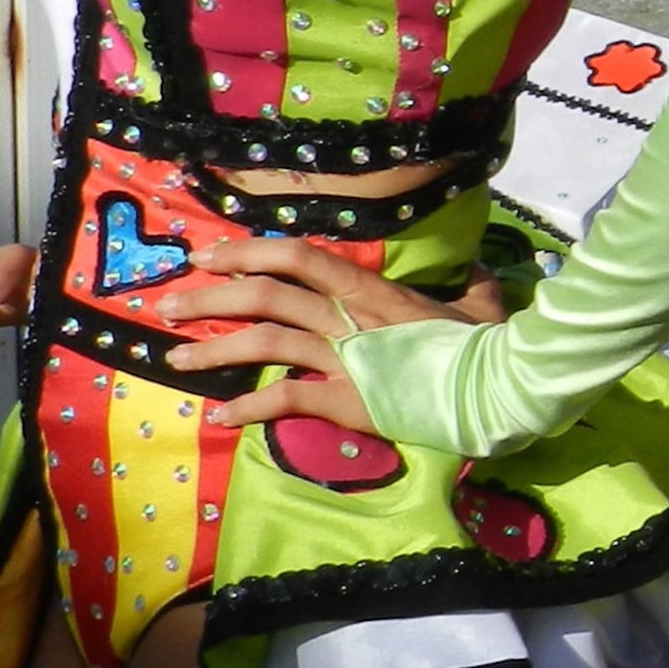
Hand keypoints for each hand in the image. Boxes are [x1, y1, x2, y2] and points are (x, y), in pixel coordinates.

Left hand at [163, 238, 505, 434]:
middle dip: (210, 296)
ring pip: (265, 341)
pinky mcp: (347, 399)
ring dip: (213, 349)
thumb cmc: (489, 343)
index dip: (247, 251)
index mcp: (372, 288)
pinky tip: (221, 416)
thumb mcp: (481, 303)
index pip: (298, 256)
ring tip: (175, 358)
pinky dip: (249, 408)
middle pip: (266, 294)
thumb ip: (470, 285)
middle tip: (169, 302)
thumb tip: (477, 272)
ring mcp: (345, 356)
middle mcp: (348, 315)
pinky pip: (286, 399)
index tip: (208, 255)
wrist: (499, 384)